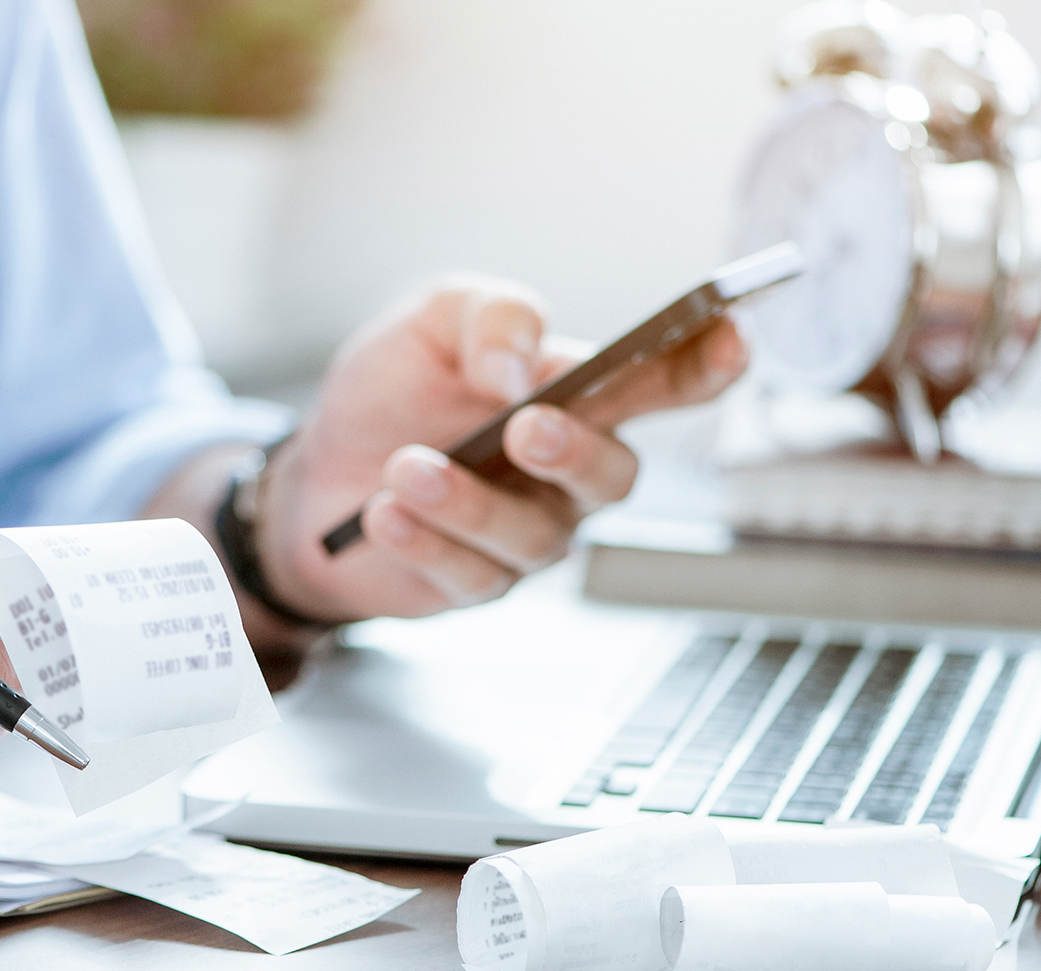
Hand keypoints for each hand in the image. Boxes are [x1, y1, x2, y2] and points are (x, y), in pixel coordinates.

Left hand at [256, 276, 744, 622]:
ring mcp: (528, 534)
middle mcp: (567, 473)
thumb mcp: (431, 322)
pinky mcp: (476, 583)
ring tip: (405, 466)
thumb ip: (490, 318)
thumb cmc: (391, 393)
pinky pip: (472, 575)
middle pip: (616, 476)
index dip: (706, 364)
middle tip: (524, 428)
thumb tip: (519, 367)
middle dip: (577, 452)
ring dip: (468, 500)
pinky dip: (426, 541)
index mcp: (577, 397)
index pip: (661, 382)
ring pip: (535, 535)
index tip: (728, 337)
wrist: (313, 470)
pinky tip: (383, 512)